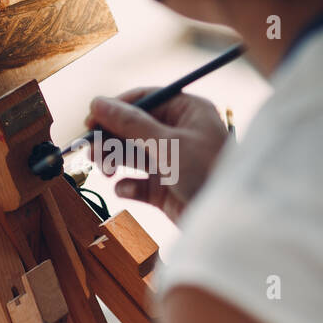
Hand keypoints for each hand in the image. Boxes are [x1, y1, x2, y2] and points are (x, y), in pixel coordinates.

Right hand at [82, 89, 229, 222]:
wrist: (231, 222)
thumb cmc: (208, 173)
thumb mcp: (167, 144)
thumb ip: (130, 123)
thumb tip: (97, 103)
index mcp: (187, 112)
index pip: (144, 100)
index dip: (115, 109)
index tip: (91, 121)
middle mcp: (179, 134)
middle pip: (133, 128)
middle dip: (111, 139)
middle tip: (91, 151)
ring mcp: (172, 162)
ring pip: (132, 155)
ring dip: (115, 161)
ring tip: (105, 169)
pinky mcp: (166, 190)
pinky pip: (138, 183)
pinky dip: (128, 186)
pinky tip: (125, 189)